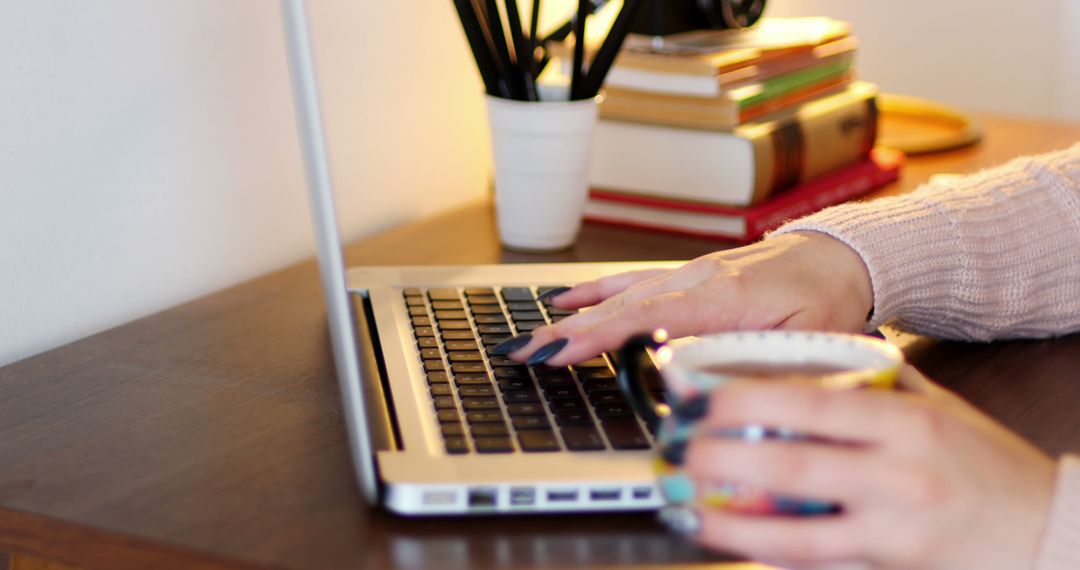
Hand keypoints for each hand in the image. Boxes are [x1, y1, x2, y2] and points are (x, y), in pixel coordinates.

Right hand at [505, 231, 873, 365]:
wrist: (840, 255)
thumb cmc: (829, 295)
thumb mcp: (815, 341)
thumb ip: (770, 371)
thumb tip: (728, 404)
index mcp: (726, 296)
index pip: (651, 315)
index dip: (603, 334)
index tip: (564, 350)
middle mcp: (698, 280)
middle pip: (622, 306)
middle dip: (570, 331)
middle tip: (526, 352)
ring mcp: (689, 275)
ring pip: (621, 294)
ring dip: (574, 316)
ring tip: (533, 336)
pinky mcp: (688, 277)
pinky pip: (633, 282)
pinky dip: (596, 292)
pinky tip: (566, 300)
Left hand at [675, 366, 1055, 569]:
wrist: (1042, 527)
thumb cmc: (984, 463)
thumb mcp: (938, 407)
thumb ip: (876, 382)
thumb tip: (809, 357)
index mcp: (907, 420)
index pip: (814, 405)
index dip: (750, 402)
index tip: (705, 398)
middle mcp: (899, 471)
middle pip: (795, 465)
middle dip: (725, 458)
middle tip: (679, 450)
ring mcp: (894, 524)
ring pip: (797, 525)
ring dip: (732, 516)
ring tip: (687, 501)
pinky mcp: (888, 562)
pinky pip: (815, 556)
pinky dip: (765, 548)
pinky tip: (729, 536)